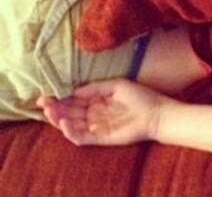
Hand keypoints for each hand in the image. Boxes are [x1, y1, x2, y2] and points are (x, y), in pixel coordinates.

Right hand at [36, 78, 174, 145]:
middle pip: (68, 112)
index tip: (46, 93)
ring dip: (57, 119)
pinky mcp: (99, 138)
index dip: (59, 97)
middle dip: (54, 107)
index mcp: (96, 100)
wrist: (156, 113)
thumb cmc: (140, 96)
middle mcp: (93, 113)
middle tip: (42, 102)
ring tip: (49, 110)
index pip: (73, 99)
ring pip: (70, 125)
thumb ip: (96, 87)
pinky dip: (70, 132)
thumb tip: (74, 90)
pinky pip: (80, 137)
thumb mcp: (117, 85)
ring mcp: (95, 126)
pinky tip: (63, 122)